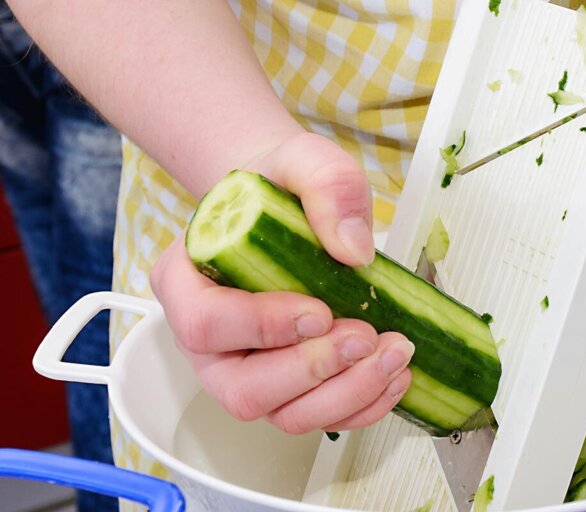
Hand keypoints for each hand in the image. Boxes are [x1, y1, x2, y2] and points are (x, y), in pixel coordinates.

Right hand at [151, 132, 413, 433]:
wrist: (290, 208)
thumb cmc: (280, 190)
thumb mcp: (303, 160)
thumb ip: (326, 185)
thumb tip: (353, 248)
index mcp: (185, 281)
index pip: (206, 324)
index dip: (263, 327)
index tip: (319, 311)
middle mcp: (207, 340)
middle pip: (243, 388)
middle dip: (312, 370)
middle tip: (364, 337)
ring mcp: (245, 368)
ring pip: (282, 414)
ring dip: (345, 394)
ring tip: (391, 354)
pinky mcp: (284, 386)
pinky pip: (314, 416)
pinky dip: (360, 404)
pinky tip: (391, 375)